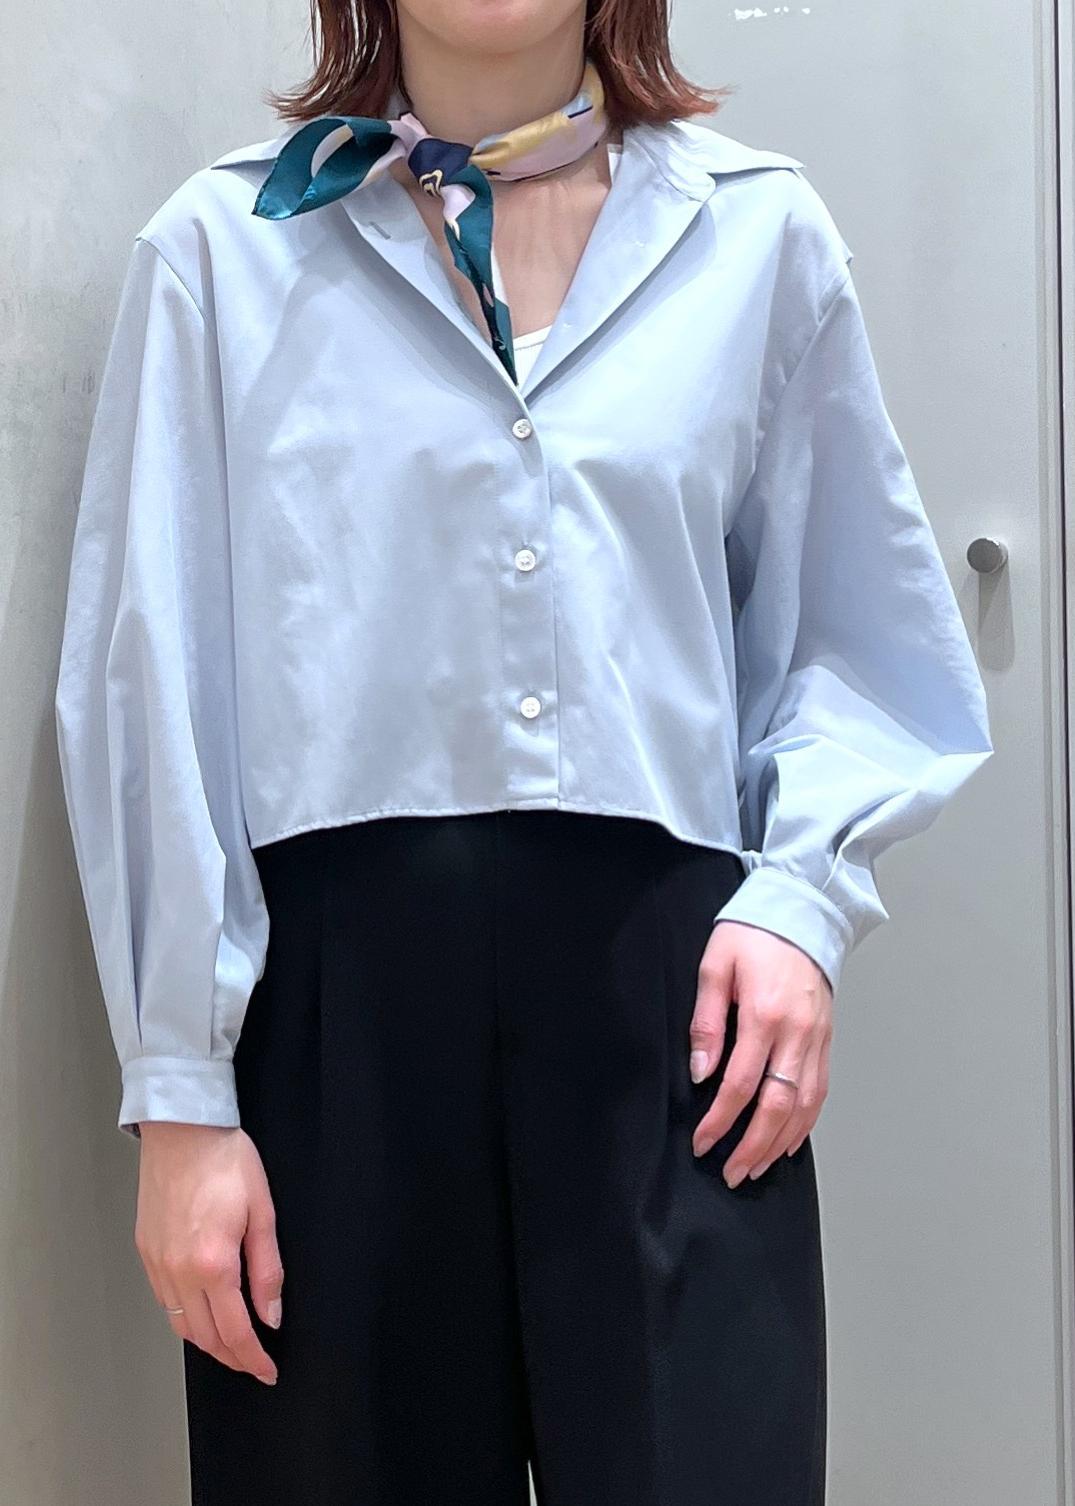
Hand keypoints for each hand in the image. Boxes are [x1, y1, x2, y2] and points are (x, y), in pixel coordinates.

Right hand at [134, 1122, 282, 1383]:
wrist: (183, 1129)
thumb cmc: (225, 1160)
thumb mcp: (262, 1212)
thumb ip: (267, 1270)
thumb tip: (270, 1314)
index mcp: (213, 1263)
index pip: (235, 1331)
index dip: (253, 1358)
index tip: (267, 1371)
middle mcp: (179, 1271)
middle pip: (204, 1337)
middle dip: (232, 1357)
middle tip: (254, 1364)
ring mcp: (157, 1263)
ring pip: (180, 1324)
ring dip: (207, 1343)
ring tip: (231, 1346)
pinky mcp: (146, 1251)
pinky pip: (165, 1300)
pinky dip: (185, 1317)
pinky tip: (202, 1313)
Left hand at [689, 921, 832, 1186]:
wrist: (801, 910)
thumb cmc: (754, 934)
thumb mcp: (715, 967)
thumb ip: (706, 1022)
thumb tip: (701, 1072)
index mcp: (765, 1015)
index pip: (740, 1084)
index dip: (721, 1120)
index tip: (703, 1142)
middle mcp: (797, 1034)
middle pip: (778, 1107)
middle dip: (752, 1146)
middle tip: (731, 1173)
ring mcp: (817, 1039)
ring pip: (803, 1107)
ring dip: (779, 1143)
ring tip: (756, 1168)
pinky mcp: (826, 1039)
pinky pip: (820, 1091)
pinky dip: (805, 1123)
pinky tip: (788, 1141)